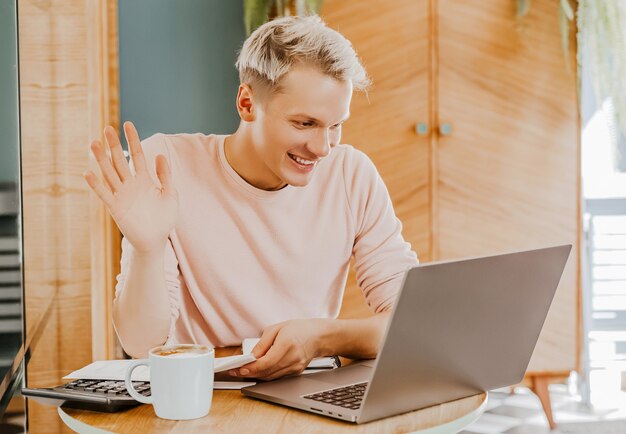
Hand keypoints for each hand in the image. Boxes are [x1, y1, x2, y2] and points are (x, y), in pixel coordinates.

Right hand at [83, 121, 177, 253]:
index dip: (132, 140)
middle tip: (107, 128)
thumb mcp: (170, 194)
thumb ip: (165, 176)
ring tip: (94, 143)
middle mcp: (130, 184)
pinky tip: (88, 172)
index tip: (127, 124)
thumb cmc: (164, 218)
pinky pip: (104, 194)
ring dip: (101, 159)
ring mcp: (122, 195)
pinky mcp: (116, 207)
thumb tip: (160, 155)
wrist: (155, 240)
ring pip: (109, 173)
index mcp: (144, 180)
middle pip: (119, 160)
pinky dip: (96, 184)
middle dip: (113, 145)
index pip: (137, 155)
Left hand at [230, 319, 329, 380]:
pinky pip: (277, 376)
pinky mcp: (296, 372)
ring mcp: (295, 367)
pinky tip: (259, 370)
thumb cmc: (299, 329)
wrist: (318, 336)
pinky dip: (266, 374)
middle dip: (250, 373)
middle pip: (267, 372)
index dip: (251, 368)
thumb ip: (263, 343)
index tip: (239, 369)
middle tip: (237, 371)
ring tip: (245, 370)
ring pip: (271, 376)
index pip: (265, 362)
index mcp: (287, 345)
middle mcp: (292, 358)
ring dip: (257, 375)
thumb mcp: (277, 328)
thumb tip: (251, 356)